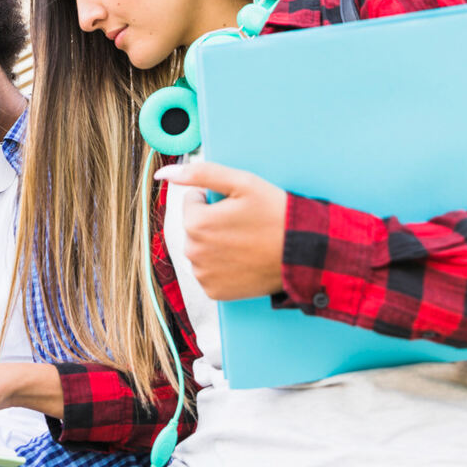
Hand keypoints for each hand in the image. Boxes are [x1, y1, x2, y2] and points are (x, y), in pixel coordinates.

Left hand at [155, 161, 286, 301]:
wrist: (303, 255)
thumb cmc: (276, 215)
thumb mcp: (242, 183)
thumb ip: (200, 173)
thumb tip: (163, 174)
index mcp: (195, 223)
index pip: (193, 201)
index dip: (216, 199)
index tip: (238, 206)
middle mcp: (193, 252)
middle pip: (195, 227)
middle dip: (213, 222)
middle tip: (244, 224)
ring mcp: (203, 275)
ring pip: (201, 249)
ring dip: (216, 244)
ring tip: (245, 242)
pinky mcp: (215, 292)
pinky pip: (209, 272)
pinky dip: (222, 266)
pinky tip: (243, 260)